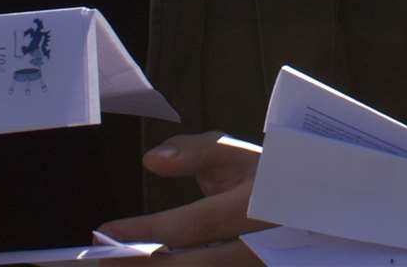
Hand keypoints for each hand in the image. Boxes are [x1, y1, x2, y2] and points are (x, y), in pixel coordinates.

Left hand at [99, 132, 266, 264]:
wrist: (309, 207)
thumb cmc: (267, 177)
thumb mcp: (239, 155)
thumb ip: (196, 151)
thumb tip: (151, 160)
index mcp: (257, 206)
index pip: (194, 224)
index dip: (147, 231)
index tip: (104, 232)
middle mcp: (260, 246)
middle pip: (190, 266)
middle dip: (139, 264)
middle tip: (96, 261)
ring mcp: (258, 266)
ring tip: (112, 263)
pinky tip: (140, 264)